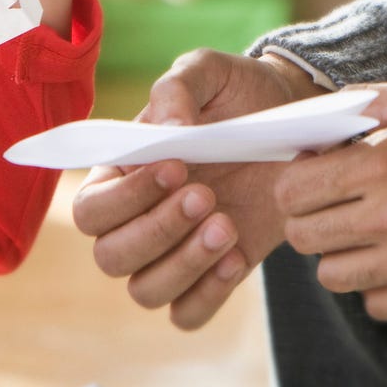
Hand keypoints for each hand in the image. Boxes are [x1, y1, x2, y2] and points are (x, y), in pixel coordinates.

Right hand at [73, 50, 318, 329]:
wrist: (295, 122)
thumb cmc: (239, 93)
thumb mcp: (210, 72)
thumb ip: (178, 87)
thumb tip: (168, 129)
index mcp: (121, 174)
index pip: (91, 209)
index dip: (126, 198)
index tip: (176, 166)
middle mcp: (138, 220)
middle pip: (110, 257)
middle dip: (157, 231)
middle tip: (207, 195)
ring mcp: (174, 252)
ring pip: (146, 291)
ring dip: (184, 265)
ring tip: (227, 225)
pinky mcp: (212, 274)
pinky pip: (188, 314)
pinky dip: (208, 294)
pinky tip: (238, 256)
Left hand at [274, 80, 386, 320]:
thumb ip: (365, 106)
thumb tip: (313, 125)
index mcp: (384, 163)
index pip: (293, 192)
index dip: (296, 181)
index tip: (316, 175)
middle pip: (304, 239)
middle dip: (312, 217)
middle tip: (340, 202)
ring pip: (334, 278)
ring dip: (343, 253)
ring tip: (371, 229)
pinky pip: (378, 304)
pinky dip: (380, 284)